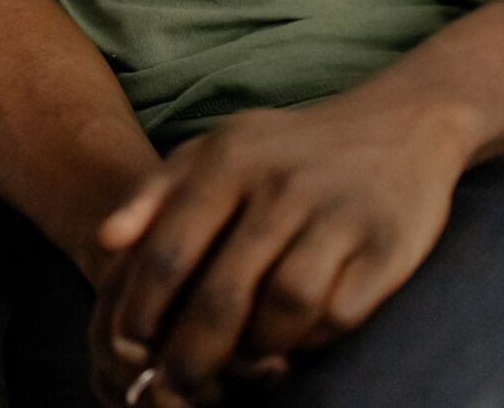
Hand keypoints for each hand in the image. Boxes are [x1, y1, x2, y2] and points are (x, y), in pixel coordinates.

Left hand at [87, 96, 470, 400]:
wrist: (399, 123)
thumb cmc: (286, 148)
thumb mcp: (215, 148)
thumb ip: (154, 193)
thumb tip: (104, 241)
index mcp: (228, 161)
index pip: (170, 249)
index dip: (143, 308)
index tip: (129, 347)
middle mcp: (280, 187)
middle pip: (223, 294)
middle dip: (191, 355)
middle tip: (174, 389)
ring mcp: (337, 217)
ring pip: (282, 310)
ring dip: (255, 350)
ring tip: (237, 367)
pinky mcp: (387, 248)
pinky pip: (338, 315)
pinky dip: (309, 340)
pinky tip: (291, 344)